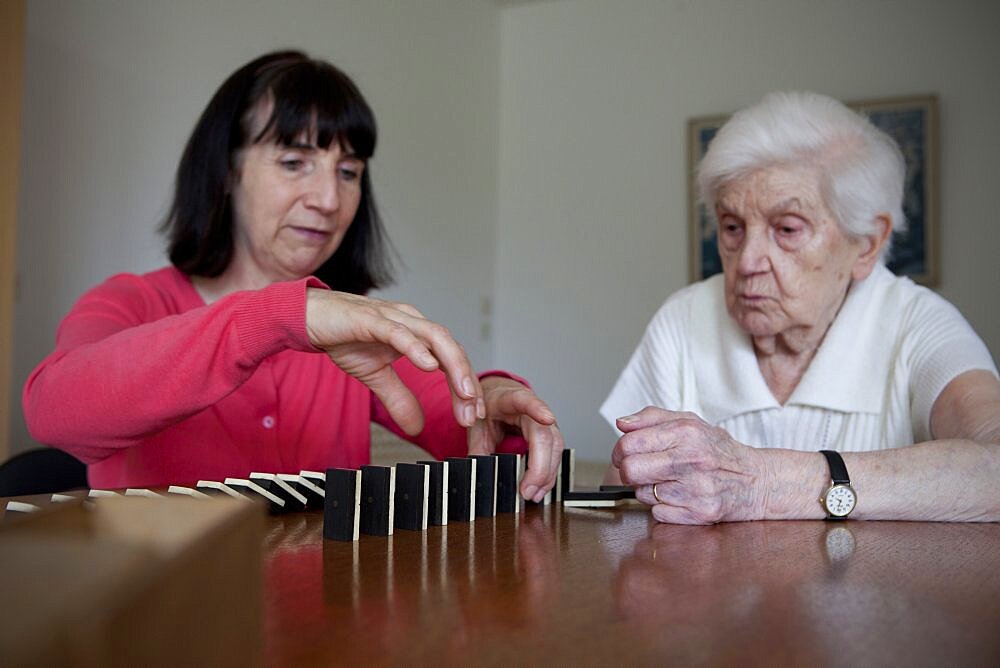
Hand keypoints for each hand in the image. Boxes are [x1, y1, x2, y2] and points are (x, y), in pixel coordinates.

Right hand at [305, 288, 484, 435]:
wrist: (309, 316)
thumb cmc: (344, 338)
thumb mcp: (375, 376)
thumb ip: (398, 398)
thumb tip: (417, 427)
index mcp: (417, 334)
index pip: (451, 359)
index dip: (465, 386)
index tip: (473, 415)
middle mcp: (412, 321)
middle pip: (451, 347)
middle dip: (466, 381)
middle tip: (473, 412)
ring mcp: (393, 318)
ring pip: (434, 337)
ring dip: (452, 365)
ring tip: (463, 392)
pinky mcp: (371, 318)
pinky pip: (399, 332)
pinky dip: (416, 348)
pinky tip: (428, 366)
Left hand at [467, 376, 562, 501]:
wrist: (497, 397)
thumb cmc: (488, 407)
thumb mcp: (476, 425)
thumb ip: (477, 448)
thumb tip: (479, 473)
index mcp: (510, 399)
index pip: (526, 400)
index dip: (538, 409)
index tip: (547, 418)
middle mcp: (533, 408)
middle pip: (545, 435)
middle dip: (539, 466)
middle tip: (526, 490)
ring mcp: (545, 422)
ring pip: (555, 447)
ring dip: (547, 474)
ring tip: (533, 494)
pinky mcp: (549, 434)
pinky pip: (555, 454)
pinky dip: (548, 474)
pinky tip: (539, 489)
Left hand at [611, 406, 766, 523]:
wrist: (756, 480)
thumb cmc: (717, 449)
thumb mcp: (689, 422)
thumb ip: (651, 418)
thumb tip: (622, 423)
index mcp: (686, 432)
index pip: (630, 444)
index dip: (619, 451)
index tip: (623, 454)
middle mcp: (691, 460)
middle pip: (630, 471)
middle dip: (628, 471)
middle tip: (639, 470)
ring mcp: (696, 489)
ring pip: (642, 494)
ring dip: (649, 489)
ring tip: (670, 481)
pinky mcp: (700, 513)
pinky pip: (658, 513)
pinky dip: (663, 506)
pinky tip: (680, 496)